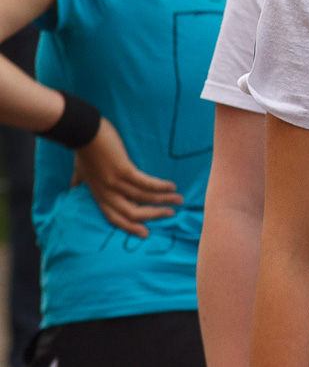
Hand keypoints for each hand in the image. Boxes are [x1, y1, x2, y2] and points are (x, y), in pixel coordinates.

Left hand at [74, 119, 181, 236]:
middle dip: (154, 215)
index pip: (115, 218)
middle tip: (171, 214)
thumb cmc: (82, 151)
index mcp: (99, 195)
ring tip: (178, 200)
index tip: (146, 233)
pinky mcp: (123, 169)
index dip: (131, 227)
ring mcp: (115, 182)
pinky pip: (145, 183)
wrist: (81, 133)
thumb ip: (78, 182)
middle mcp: (107, 193)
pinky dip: (160, 186)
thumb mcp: (79, 171)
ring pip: (143, 198)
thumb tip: (72, 188)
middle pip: (133, 212)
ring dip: (163, 200)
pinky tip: (172, 186)